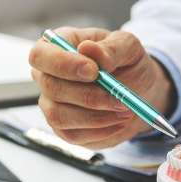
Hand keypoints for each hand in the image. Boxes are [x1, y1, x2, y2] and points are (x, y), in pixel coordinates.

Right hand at [29, 27, 175, 148]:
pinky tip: (119, 121)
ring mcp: (51, 104)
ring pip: (59, 116)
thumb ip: (111, 47)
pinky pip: (73, 135)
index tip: (93, 71)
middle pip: (51, 88)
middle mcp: (47, 76)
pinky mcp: (63, 128)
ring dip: (96, 116)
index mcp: (57, 47)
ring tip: (124, 109)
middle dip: (88, 96)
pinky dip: (101, 130)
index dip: (63, 64)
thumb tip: (88, 49)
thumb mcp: (128, 47)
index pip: (40, 55)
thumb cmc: (127, 63)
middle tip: (119, 98)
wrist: (140, 91)